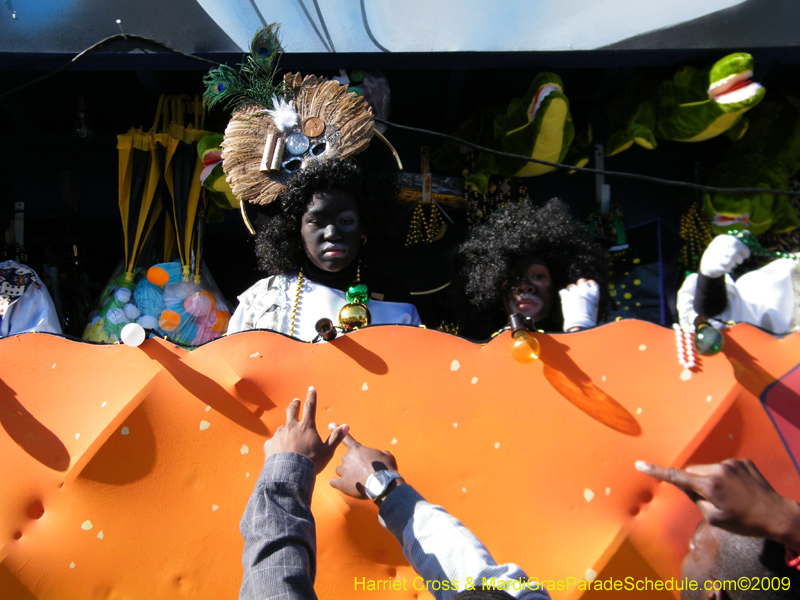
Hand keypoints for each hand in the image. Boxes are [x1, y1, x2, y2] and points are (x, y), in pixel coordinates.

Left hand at [263, 387, 348, 473]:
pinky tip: (279, 453)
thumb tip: (347, 426)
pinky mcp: (269, 444)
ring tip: (288, 439)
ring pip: (282, 428)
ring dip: (286, 430)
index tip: (311, 388)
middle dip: (294, 404)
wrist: (289, 474)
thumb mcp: (327, 451)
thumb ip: (336, 438)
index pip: (309, 407)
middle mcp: (291, 427)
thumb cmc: (311, 462)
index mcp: (306, 427)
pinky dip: (277, 444)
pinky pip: (274, 442)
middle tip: (295, 401)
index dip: (311, 396)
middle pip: (292, 410)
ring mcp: (279, 434)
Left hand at [329, 430, 398, 499]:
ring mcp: (343, 471)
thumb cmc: (385, 468)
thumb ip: (381, 453)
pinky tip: (342, 486)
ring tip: (356, 480)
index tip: (331, 425)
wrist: (382, 484)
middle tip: (362, 472)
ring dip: (345, 474)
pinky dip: (337, 483)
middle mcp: (347, 458)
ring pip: (339, 470)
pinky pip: (334, 482)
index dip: (338, 430)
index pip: (346, 438)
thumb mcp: (387, 456)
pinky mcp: (342, 484)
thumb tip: (383, 454)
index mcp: (357, 449)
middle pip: (346, 459)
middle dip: (352, 464)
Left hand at [559, 278, 599, 331]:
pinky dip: (563, 294)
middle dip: (579, 285)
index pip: (592, 283)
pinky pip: (563, 291)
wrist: (580, 324)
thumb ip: (590, 299)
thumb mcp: (594, 307)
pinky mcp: (566, 296)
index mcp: (594, 294)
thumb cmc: (589, 319)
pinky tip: (564, 298)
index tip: (586, 286)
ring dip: (570, 290)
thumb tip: (586, 296)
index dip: (589, 284)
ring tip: (570, 297)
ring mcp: (575, 292)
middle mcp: (585, 291)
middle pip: (582, 281)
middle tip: (577, 290)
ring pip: (571, 286)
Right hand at [636, 458, 799, 550]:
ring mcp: (732, 463)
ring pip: (707, 468)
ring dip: (709, 479)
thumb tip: (686, 487)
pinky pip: (723, 467)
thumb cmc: (745, 522)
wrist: (778, 515)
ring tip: (728, 496)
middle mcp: (718, 469)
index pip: (677, 477)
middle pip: (692, 471)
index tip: (640, 464)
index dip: (656, 471)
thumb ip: (695, 500)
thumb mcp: (715, 518)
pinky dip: (723, 476)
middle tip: (708, 500)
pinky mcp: (742, 461)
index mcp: (709, 485)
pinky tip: (737, 490)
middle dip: (693, 482)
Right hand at [699, 234, 749, 277]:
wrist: (708, 262)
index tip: (747, 255)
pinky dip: (728, 269)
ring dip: (733, 264)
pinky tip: (726, 267)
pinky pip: (725, 269)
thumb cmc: (723, 252)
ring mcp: (713, 256)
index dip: (743, 249)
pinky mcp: (712, 265)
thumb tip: (747, 231)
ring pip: (729, 262)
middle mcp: (716, 246)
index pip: (734, 242)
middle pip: (733, 253)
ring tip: (732, 263)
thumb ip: (738, 239)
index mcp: (721, 239)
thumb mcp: (728, 243)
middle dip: (739, 258)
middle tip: (740, 260)